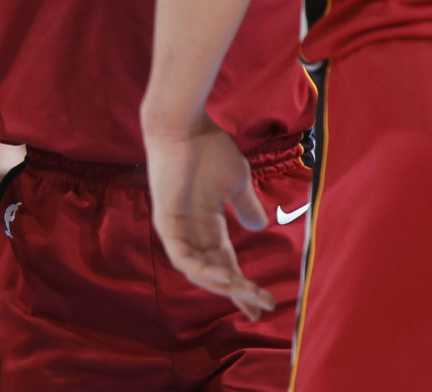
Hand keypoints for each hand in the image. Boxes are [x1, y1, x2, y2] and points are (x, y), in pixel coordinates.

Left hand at [143, 114, 275, 319]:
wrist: (186, 126)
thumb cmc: (209, 149)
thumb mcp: (236, 183)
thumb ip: (245, 207)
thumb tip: (259, 228)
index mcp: (207, 225)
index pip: (225, 264)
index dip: (244, 286)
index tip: (266, 305)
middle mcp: (190, 232)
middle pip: (214, 274)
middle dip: (239, 293)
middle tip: (264, 306)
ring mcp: (175, 229)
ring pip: (198, 271)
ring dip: (224, 285)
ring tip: (248, 291)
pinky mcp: (165, 222)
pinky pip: (181, 256)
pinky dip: (202, 270)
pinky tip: (226, 276)